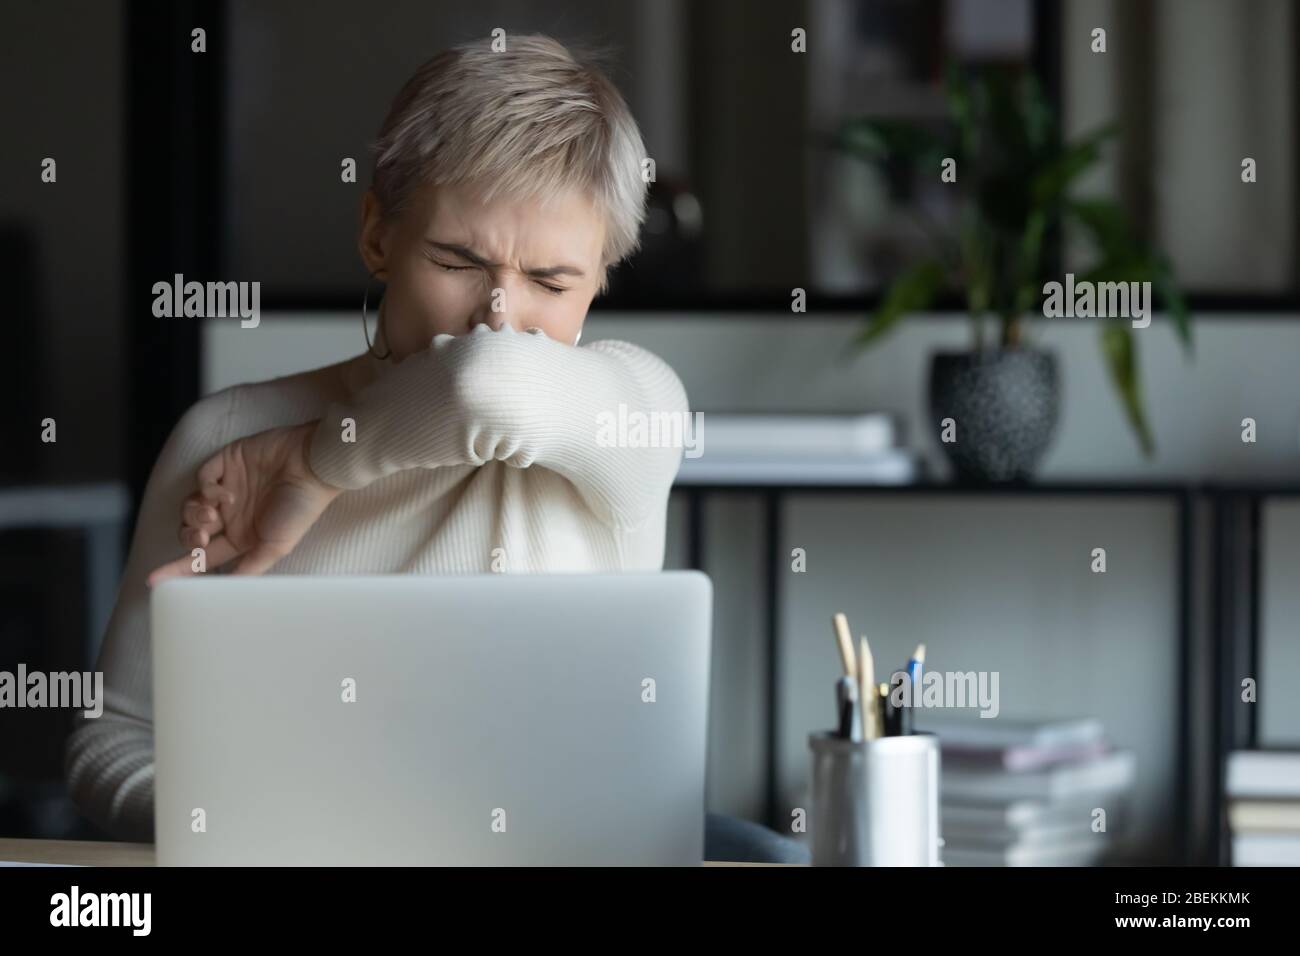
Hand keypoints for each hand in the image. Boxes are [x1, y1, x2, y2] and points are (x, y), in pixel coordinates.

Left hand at [146, 421, 341, 584]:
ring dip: (195, 513)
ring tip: (214, 513)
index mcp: (242, 537)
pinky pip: (201, 478)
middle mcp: (231, 515)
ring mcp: (227, 489)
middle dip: (189, 537)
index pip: (203, 557)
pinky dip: (206, 488)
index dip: (178, 568)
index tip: (154, 580)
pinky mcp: (226, 464)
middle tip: (203, 536)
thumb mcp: (276, 547)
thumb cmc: (300, 508)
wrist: (312, 467)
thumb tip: (224, 592)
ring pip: (190, 506)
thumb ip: (248, 568)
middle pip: (191, 532)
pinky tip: (224, 492)